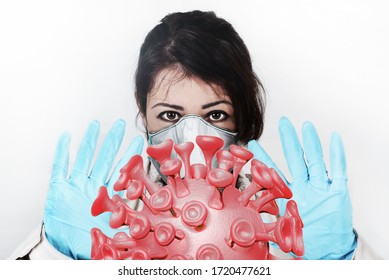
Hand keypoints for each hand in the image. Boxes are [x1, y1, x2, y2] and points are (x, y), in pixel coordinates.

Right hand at [44, 119, 143, 258]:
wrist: (63, 249)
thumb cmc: (87, 242)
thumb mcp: (111, 236)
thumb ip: (126, 230)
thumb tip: (144, 227)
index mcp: (107, 196)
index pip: (121, 170)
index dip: (130, 155)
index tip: (140, 141)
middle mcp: (93, 186)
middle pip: (104, 158)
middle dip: (113, 140)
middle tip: (121, 123)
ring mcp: (75, 185)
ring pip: (84, 157)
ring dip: (89, 140)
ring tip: (95, 124)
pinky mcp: (58, 187)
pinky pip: (60, 166)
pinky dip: (62, 151)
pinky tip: (66, 136)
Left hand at [248, 116, 356, 258]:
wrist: (329, 249)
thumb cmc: (306, 240)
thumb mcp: (282, 229)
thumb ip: (267, 221)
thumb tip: (246, 220)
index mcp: (289, 195)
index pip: (273, 172)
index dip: (263, 158)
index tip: (251, 143)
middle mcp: (304, 187)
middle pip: (296, 159)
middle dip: (289, 141)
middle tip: (283, 122)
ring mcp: (321, 188)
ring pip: (315, 160)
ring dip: (311, 143)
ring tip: (306, 125)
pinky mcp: (338, 192)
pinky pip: (339, 170)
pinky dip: (337, 154)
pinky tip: (334, 138)